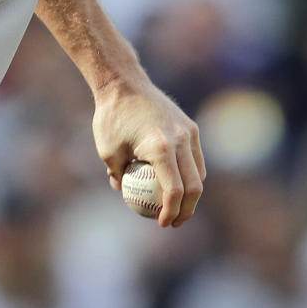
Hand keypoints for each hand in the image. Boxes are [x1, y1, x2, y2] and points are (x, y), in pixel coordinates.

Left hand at [92, 78, 204, 226]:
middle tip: (173, 222)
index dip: (170, 212)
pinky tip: (177, 184)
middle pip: (194, 186)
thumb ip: (119, 175)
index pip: (174, 190)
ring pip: (199, 172)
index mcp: (161, 148)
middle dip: (186, 210)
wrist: (124, 84)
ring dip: (191, 193)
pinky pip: (195, 158)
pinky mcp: (190, 127)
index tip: (161, 223)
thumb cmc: (111, 118)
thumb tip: (125, 193)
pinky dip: (190, 174)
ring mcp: (189, 133)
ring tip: (177, 207)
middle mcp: (181, 140)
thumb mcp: (107, 152)